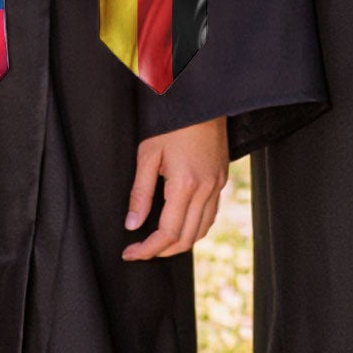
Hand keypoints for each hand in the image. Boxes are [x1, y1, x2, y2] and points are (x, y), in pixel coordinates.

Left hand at [122, 116, 228, 260]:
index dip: (147, 249)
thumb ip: (140, 193)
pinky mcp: (222, 178)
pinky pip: (211, 214)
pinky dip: (195, 227)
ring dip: (180, 242)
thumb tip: (132, 224)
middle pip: (186, 238)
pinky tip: (180, 223)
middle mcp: (206, 188)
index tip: (130, 253)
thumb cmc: (173, 122)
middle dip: (162, 251)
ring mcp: (217, 184)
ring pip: (202, 230)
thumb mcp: (148, 154)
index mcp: (185, 184)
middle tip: (140, 250)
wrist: (202, 99)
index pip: (167, 233)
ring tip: (158, 242)